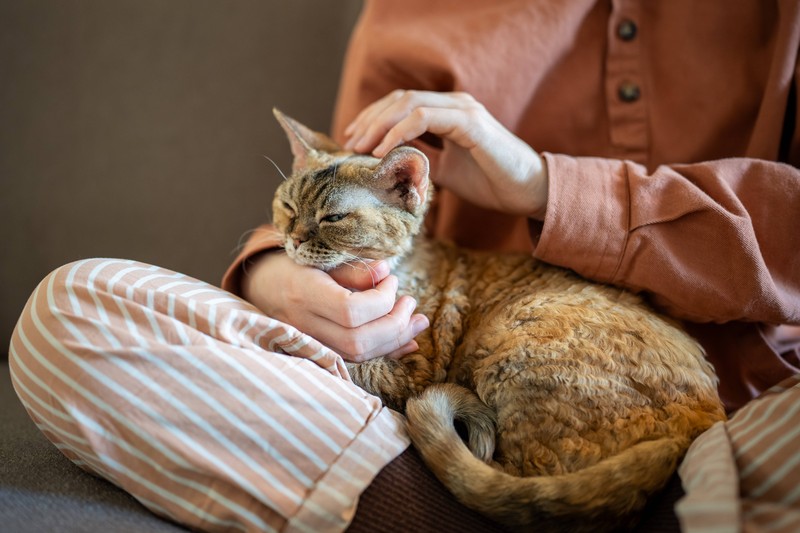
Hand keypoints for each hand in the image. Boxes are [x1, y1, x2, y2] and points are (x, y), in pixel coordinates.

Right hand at [242, 252, 429, 361]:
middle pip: (358, 340)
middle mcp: (304, 325)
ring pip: (359, 355)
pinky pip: (356, 360)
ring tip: (416, 320)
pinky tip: (407, 342)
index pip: (349, 311)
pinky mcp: (321, 352)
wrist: (262, 286)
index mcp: (303, 293)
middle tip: (410, 302)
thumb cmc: (295, 263)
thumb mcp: (319, 255)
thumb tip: (385, 272)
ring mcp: (310, 343)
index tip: (391, 280)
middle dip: (394, 324)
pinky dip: (386, 351)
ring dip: (396, 339)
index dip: (380, 299)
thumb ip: (352, 268)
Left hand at [344, 90, 548, 218]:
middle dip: (370, 119)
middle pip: (400, 99)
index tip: (353, 139)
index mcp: (449, 112)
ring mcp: (463, 110)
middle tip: (350, 143)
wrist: (527, 192)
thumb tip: (388, 166)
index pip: (402, 104)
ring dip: (379, 124)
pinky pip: (424, 118)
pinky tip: (383, 151)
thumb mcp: (445, 171)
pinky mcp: (469, 123)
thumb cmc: (490, 182)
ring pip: (408, 104)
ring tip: (361, 147)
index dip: (374, 118)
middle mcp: (455, 104)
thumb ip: (420, 161)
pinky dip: (399, 133)